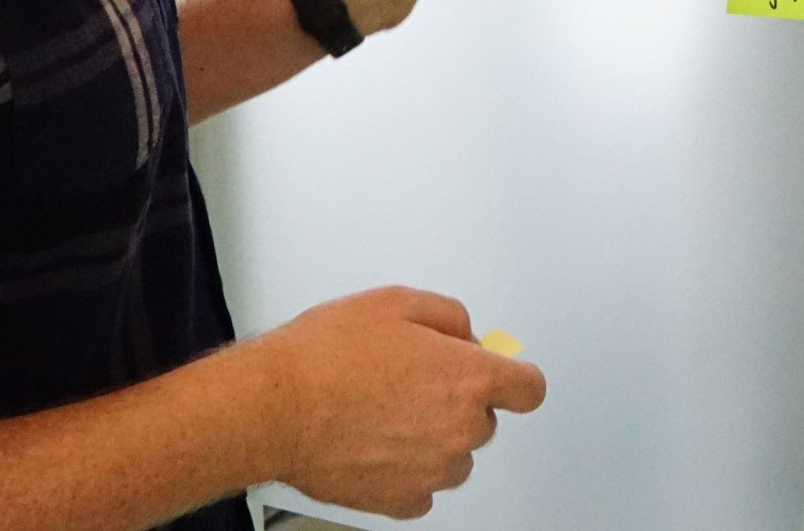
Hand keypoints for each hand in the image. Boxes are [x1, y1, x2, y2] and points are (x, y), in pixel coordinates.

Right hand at [253, 286, 548, 519]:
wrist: (274, 407)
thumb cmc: (326, 356)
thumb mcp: (396, 302)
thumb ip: (449, 317)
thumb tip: (466, 336)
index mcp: (468, 379)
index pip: (529, 389)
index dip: (514, 377)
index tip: (503, 375)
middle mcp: (459, 431)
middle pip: (485, 421)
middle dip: (459, 402)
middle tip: (410, 381)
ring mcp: (432, 471)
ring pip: (454, 456)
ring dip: (434, 438)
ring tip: (384, 412)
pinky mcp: (401, 501)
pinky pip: (423, 488)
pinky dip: (406, 470)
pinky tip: (375, 443)